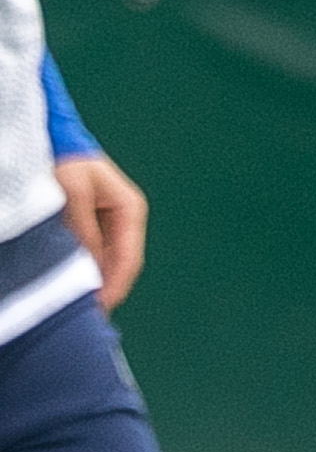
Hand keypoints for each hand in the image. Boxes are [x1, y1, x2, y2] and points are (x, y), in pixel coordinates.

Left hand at [56, 153, 147, 309]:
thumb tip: (87, 265)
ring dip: (91, 279)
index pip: (129, 258)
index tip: (97, 308)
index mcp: (130, 209)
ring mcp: (106, 223)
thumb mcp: (71, 189)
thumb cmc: (63, 157)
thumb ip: (82, 228)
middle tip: (84, 314)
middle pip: (117, 265)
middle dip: (103, 287)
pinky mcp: (89, 225)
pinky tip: (68, 281)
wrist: (50, 138)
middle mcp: (124, 219)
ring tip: (75, 301)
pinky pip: (90, 254)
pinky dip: (80, 268)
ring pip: (103, 262)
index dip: (114, 286)